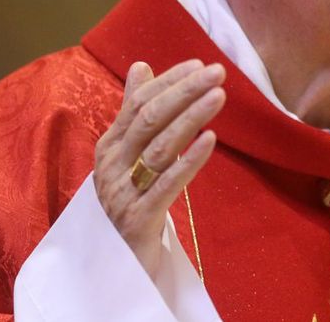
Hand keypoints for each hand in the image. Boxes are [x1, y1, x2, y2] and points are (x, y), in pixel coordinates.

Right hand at [94, 60, 225, 275]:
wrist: (116, 266)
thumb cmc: (130, 201)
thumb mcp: (128, 155)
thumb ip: (133, 111)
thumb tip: (142, 65)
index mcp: (109, 146)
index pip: (138, 103)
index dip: (168, 81)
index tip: (199, 64)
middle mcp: (111, 166)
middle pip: (149, 120)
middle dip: (184, 92)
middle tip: (217, 72)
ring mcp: (122, 193)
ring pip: (159, 148)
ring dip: (191, 118)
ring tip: (220, 96)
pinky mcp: (138, 219)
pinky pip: (166, 185)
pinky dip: (189, 160)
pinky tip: (211, 140)